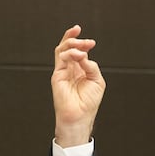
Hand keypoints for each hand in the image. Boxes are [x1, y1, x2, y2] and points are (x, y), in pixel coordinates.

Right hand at [52, 25, 105, 146]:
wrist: (79, 116)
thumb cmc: (88, 103)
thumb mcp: (97, 81)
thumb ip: (92, 66)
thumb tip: (84, 55)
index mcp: (81, 70)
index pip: (79, 52)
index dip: (83, 43)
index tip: (91, 42)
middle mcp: (71, 69)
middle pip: (69, 47)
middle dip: (77, 40)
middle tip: (88, 42)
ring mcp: (63, 71)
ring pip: (62, 49)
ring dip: (72, 43)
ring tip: (82, 46)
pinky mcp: (57, 75)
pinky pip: (61, 58)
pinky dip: (70, 53)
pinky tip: (79, 55)